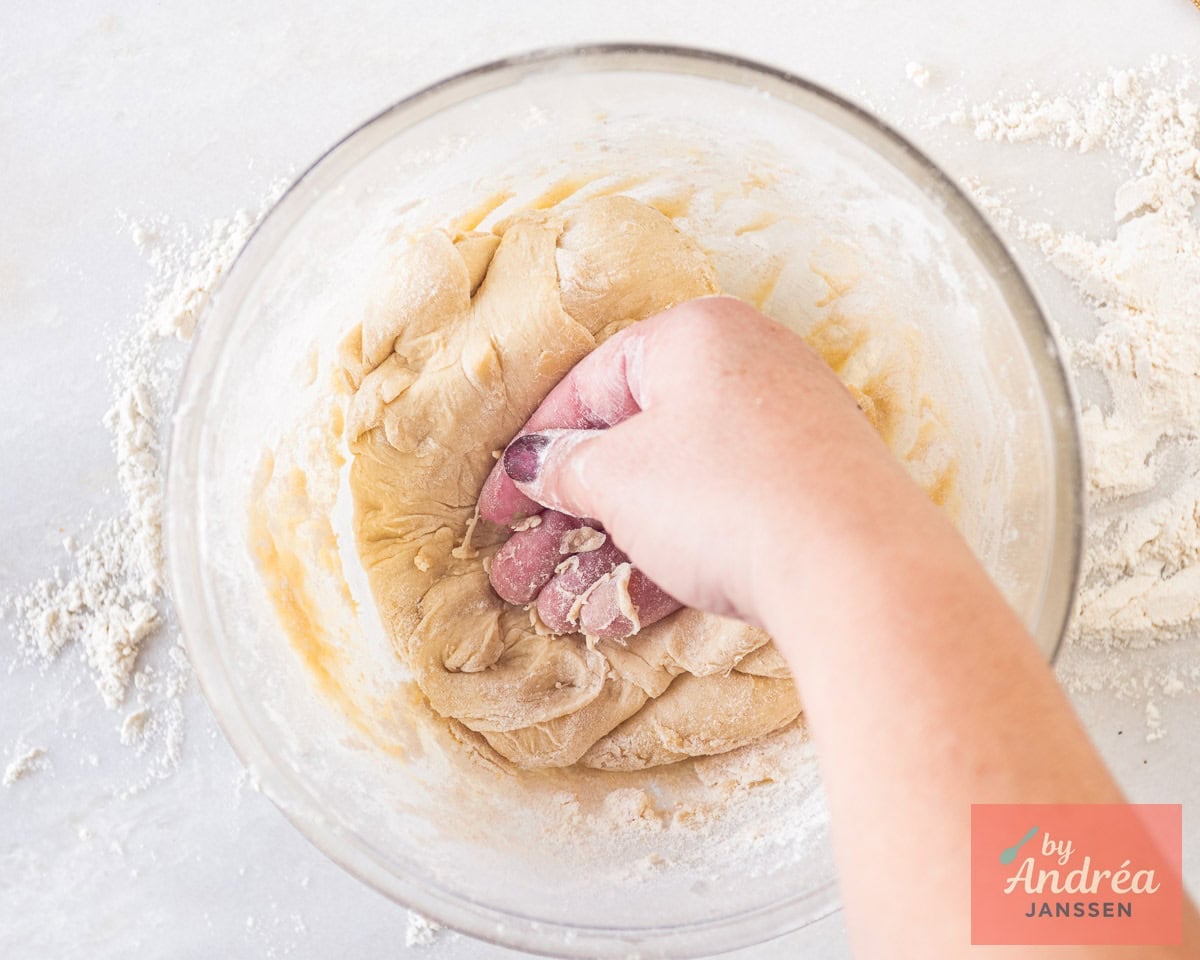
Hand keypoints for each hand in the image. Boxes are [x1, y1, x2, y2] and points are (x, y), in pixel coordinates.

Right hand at [479, 295, 924, 638]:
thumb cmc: (724, 495)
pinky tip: (615, 614)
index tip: (500, 506)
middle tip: (520, 569)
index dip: (533, 453)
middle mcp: (744, 372)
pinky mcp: (804, 498)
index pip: (590, 386)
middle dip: (567, 520)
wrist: (855, 566)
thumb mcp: (620, 478)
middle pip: (631, 446)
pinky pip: (715, 520)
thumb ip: (566, 468)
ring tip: (556, 609)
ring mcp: (781, 438)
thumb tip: (538, 465)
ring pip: (670, 493)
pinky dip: (664, 561)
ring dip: (606, 554)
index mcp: (695, 336)